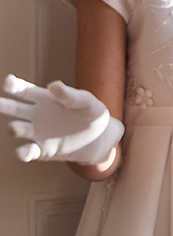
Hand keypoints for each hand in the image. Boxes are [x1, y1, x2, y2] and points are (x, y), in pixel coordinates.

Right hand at [1, 75, 123, 164]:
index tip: (9, 82)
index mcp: (45, 99)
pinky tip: (23, 152)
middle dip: (4, 105)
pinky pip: (29, 151)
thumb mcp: (85, 101)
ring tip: (15, 128)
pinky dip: (24, 152)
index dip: (14, 85)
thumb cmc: (91, 113)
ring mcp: (37, 132)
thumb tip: (53, 85)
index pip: (25, 90)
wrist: (100, 137)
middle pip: (14, 108)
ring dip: (15, 128)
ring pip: (18, 129)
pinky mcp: (43, 150)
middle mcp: (36, 115)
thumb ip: (70, 95)